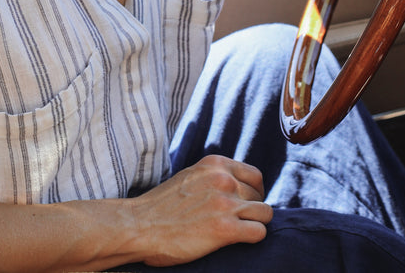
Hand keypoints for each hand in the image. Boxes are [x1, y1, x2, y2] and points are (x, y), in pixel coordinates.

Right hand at [129, 155, 272, 265]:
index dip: (254, 192)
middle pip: (259, 196)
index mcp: (215, 164)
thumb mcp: (190, 177)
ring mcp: (225, 203)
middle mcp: (223, 179)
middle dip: (253, 210)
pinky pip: (259, 232)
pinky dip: (254, 238)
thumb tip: (237, 185)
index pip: (255, 175)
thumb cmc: (162, 206)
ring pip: (265, 213)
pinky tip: (238, 241)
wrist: (140, 226)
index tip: (247, 204)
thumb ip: (213, 177)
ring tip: (240, 232)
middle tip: (239, 222)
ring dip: (255, 224)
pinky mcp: (225, 229)